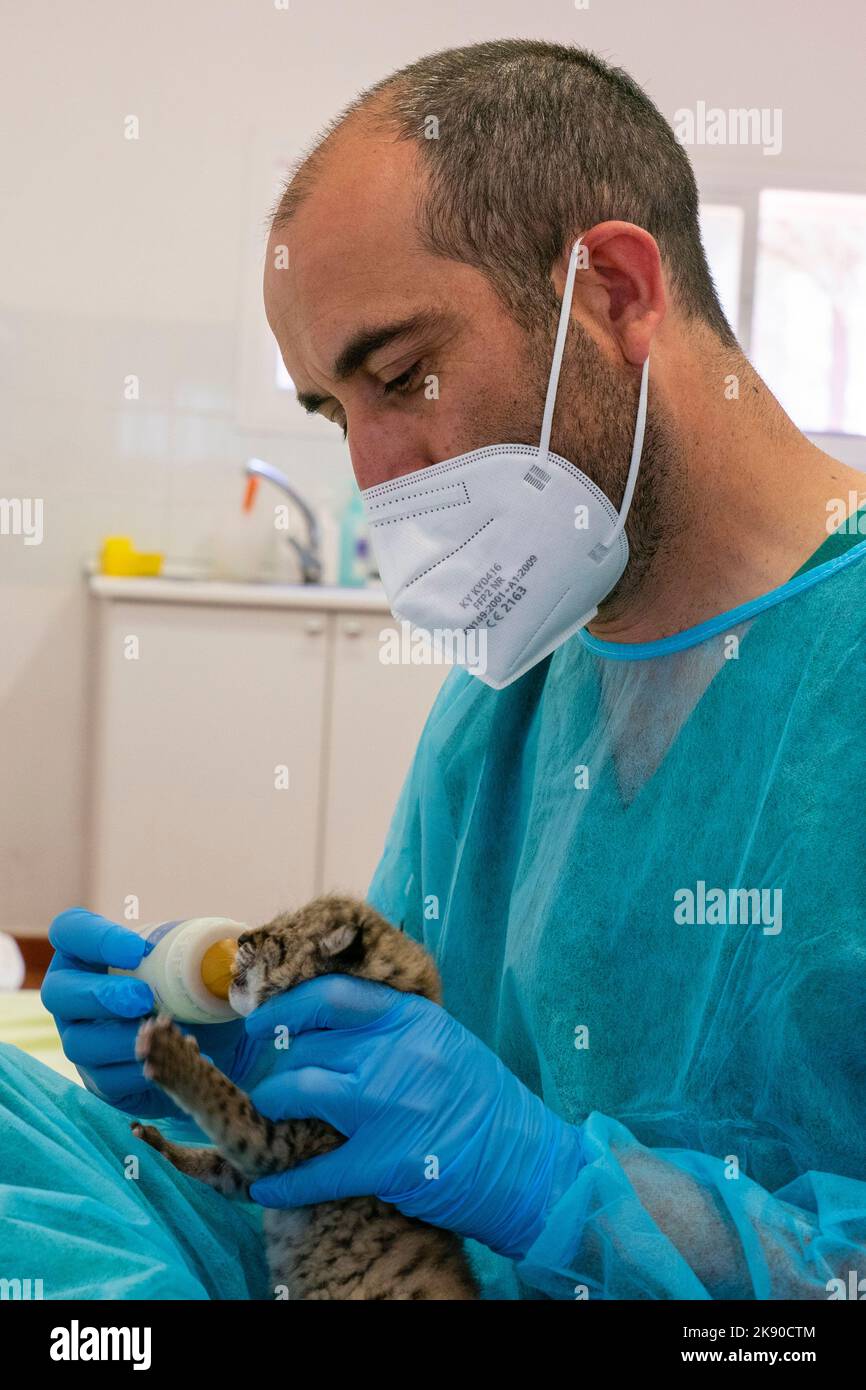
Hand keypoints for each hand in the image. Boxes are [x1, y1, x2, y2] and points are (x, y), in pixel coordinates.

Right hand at [41, 908, 261, 1116]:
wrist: (216, 1038)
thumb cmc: (199, 984)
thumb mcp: (208, 958)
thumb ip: (213, 944)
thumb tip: (229, 948)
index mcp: (91, 952)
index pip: (70, 931)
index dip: (95, 939)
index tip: (139, 952)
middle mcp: (74, 995)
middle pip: (58, 992)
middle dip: (99, 997)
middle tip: (144, 1000)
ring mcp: (82, 1038)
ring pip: (79, 1042)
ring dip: (121, 1040)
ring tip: (162, 1035)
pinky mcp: (99, 1078)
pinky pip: (105, 1080)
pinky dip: (139, 1072)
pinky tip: (169, 1062)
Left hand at [244, 975, 584, 1259]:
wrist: (529, 1165)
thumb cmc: (486, 1104)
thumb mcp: (445, 1044)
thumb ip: (395, 1030)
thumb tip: (333, 1024)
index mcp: (412, 1020)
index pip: (332, 996)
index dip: (288, 1006)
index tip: (264, 1021)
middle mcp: (397, 1053)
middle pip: (308, 1045)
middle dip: (277, 1063)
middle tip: (270, 1077)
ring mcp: (390, 1105)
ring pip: (299, 1091)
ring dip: (274, 1104)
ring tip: (271, 1113)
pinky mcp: (385, 1161)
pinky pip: (316, 1171)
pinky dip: (285, 1184)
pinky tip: (266, 1189)